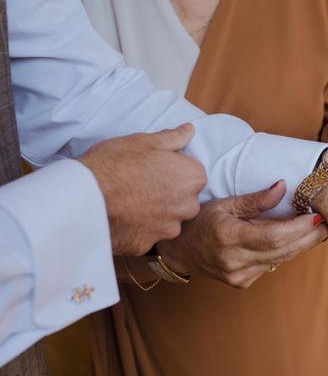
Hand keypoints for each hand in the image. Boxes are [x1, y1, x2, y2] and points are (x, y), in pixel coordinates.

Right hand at [79, 124, 205, 255]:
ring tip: (131, 200)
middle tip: (142, 182)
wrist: (85, 198)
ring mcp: (169, 229)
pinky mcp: (149, 245)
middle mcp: (188, 206)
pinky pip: (148, 234)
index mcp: (192, 178)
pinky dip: (139, 227)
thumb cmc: (115, 164)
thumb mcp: (144, 141)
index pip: (194, 173)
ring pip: (169, 218)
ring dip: (157, 212)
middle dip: (170, 192)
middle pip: (185, 198)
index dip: (175, 169)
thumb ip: (173, 138)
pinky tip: (123, 215)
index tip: (155, 167)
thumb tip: (189, 130)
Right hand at [156, 181, 327, 288]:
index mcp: (228, 237)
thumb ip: (255, 199)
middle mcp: (235, 261)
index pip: (273, 236)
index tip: (318, 216)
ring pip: (282, 259)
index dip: (298, 228)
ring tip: (321, 228)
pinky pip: (273, 264)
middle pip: (283, 250)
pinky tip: (297, 239)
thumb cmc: (201, 221)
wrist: (180, 251)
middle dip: (310, 236)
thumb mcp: (224, 203)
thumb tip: (283, 187)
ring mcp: (239, 275)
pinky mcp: (243, 283)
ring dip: (303, 244)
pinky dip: (286, 251)